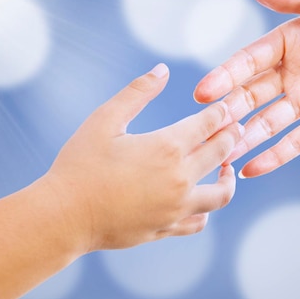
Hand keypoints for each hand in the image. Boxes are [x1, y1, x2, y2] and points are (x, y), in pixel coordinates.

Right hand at [44, 64, 241, 251]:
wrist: (64, 216)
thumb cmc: (80, 165)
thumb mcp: (104, 120)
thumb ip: (137, 92)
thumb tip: (163, 69)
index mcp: (167, 147)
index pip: (209, 124)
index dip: (221, 112)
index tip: (226, 107)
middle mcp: (180, 178)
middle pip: (221, 153)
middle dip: (232, 137)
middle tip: (235, 129)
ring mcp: (176, 208)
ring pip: (221, 194)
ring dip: (228, 178)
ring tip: (226, 168)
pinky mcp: (167, 228)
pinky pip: (199, 221)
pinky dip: (206, 210)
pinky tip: (200, 200)